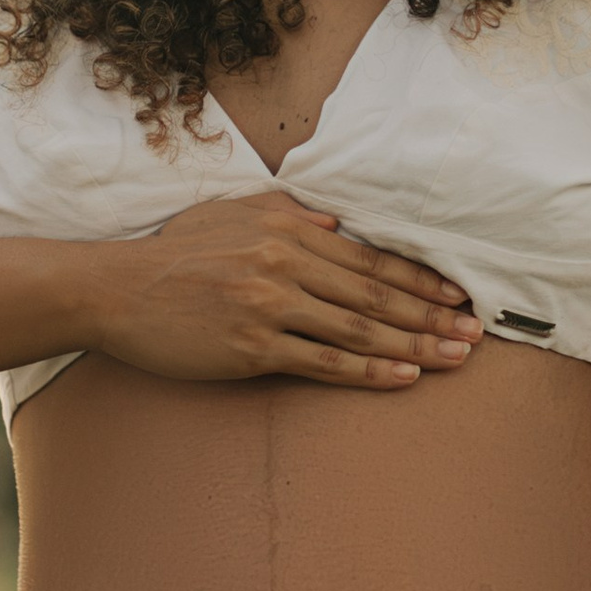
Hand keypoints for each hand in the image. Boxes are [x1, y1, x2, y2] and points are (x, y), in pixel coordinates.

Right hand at [83, 192, 482, 389]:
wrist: (115, 291)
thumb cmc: (173, 253)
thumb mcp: (232, 213)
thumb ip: (289, 215)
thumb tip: (334, 224)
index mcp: (287, 230)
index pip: (369, 259)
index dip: (420, 280)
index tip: (459, 296)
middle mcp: (284, 265)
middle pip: (375, 296)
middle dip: (432, 316)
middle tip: (475, 334)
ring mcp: (269, 308)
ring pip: (358, 330)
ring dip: (413, 346)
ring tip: (454, 359)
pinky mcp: (252, 349)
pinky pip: (322, 362)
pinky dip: (368, 371)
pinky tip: (403, 378)